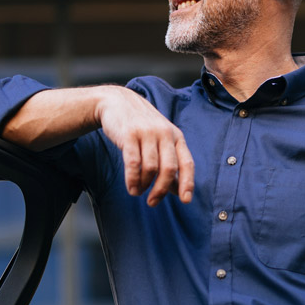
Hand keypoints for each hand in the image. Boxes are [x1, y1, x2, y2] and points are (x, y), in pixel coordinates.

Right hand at [95, 87, 194, 205]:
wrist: (117, 102)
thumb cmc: (141, 126)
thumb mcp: (160, 139)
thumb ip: (169, 161)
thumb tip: (178, 190)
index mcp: (176, 136)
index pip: (187, 163)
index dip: (187, 182)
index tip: (185, 200)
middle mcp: (164, 133)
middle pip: (169, 168)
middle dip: (161, 190)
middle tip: (152, 202)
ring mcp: (147, 133)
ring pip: (151, 168)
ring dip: (144, 185)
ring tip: (137, 191)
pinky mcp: (129, 134)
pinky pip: (133, 163)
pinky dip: (132, 179)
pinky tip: (131, 187)